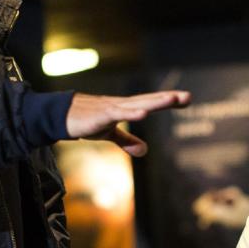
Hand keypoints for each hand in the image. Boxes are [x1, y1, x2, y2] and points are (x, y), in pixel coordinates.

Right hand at [66, 90, 190, 156]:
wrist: (61, 116)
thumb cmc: (86, 120)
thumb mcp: (110, 133)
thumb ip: (127, 141)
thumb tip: (145, 151)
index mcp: (126, 108)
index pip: (150, 103)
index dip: (167, 101)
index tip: (186, 99)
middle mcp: (122, 105)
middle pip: (148, 100)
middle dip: (167, 98)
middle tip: (187, 96)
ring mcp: (112, 108)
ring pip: (137, 104)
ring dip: (154, 102)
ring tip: (171, 99)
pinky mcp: (101, 115)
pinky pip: (118, 113)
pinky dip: (131, 113)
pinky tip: (143, 113)